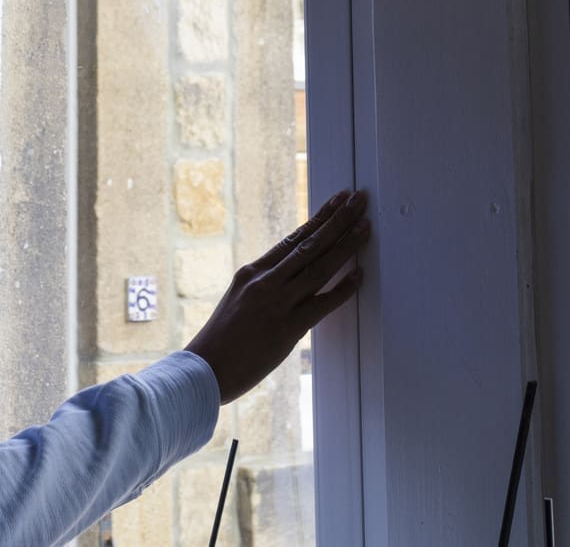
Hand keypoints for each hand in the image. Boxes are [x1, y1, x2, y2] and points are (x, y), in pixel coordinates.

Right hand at [184, 189, 369, 403]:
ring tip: (365, 225)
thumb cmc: (220, 341)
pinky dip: (343, 289)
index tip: (337, 201)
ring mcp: (276, 303)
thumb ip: (263, 287)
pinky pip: (322, 304)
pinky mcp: (287, 328)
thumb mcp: (238, 301)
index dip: (319, 218)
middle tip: (359, 199)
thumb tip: (290, 280)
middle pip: (309, 244)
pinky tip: (360, 275)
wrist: (204, 370)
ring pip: (319, 267)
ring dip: (346, 245)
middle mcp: (265, 281)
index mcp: (252, 272)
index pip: (293, 238)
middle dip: (338, 219)